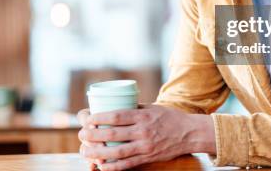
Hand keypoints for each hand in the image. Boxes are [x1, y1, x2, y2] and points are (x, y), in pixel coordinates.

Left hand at [77, 105, 214, 170]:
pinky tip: (101, 166)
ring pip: (117, 151)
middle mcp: (143, 131)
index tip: (87, 119)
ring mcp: (145, 146)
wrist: (189, 133)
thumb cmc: (168, 117)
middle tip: (81, 135)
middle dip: (93, 135)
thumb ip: (134, 108)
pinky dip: (112, 167)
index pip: (116, 116)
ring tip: (85, 151)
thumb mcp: (152, 107)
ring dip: (98, 153)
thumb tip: (113, 105)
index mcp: (143, 115)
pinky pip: (127, 164)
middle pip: (113, 134)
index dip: (99, 118)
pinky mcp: (148, 157)